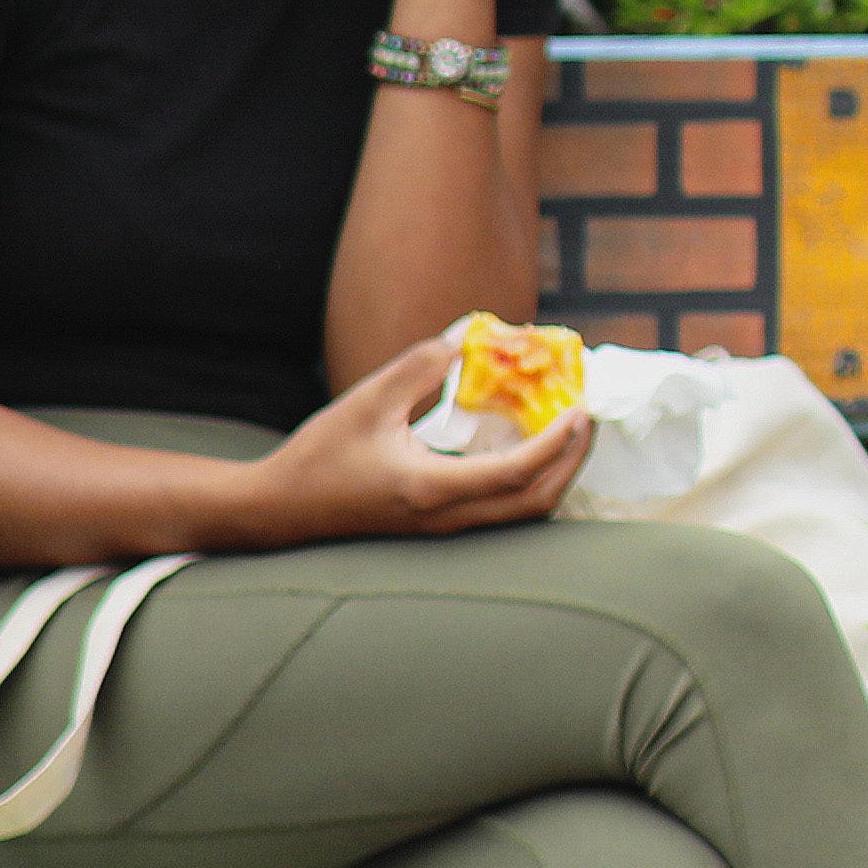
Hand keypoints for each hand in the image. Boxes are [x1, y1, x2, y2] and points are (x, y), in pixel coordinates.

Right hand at [236, 329, 591, 547]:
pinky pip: (501, 510)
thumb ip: (419, 368)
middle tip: (586, 418)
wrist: (281, 509)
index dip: (556, 444)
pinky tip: (526, 447)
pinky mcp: (438, 526)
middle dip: (571, 462)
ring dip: (554, 474)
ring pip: (521, 514)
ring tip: (566, 431)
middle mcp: (446, 517)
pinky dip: (528, 481)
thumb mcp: (367, 401)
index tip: (580, 410)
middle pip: (534, 503)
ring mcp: (444, 529)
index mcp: (431, 488)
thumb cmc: (319, 456)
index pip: (516, 473)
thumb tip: (467, 339)